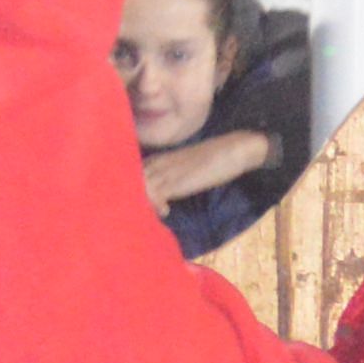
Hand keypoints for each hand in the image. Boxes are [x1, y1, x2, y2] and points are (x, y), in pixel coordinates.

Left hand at [142, 128, 275, 206]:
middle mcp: (159, 163)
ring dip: (144, 203)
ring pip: (139, 188)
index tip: (139, 202)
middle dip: (131, 198)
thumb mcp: (188, 166)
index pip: (133, 173)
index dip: (131, 188)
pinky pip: (153, 194)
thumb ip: (174, 175)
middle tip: (143, 213)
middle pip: (131, 180)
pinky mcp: (176, 181)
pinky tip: (167, 211)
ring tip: (157, 213)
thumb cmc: (214, 158)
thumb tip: (168, 191)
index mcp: (160, 158)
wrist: (233, 148)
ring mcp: (166, 171)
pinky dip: (155, 205)